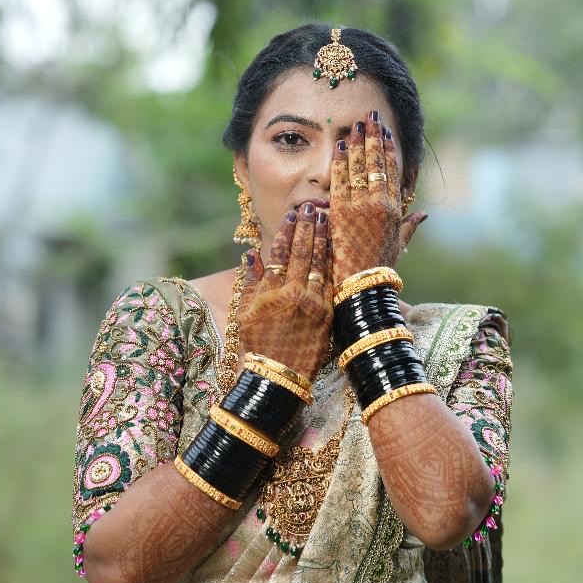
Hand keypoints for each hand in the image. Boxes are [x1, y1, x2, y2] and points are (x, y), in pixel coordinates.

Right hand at [237, 204, 332, 380]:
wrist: (280, 375)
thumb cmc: (259, 344)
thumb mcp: (246, 314)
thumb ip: (251, 282)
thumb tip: (251, 254)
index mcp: (271, 293)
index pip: (280, 254)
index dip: (286, 233)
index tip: (291, 216)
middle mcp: (294, 295)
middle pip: (302, 253)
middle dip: (307, 227)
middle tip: (311, 207)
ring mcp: (314, 304)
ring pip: (320, 264)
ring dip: (323, 239)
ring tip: (326, 219)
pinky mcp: (328, 314)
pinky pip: (332, 281)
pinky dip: (334, 262)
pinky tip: (337, 247)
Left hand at [328, 110, 426, 284]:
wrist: (363, 288)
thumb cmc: (381, 270)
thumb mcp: (399, 245)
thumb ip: (410, 226)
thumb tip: (424, 213)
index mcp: (394, 209)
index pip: (391, 172)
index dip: (388, 149)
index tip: (385, 132)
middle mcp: (380, 204)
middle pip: (376, 163)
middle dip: (373, 137)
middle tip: (369, 117)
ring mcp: (360, 207)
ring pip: (359, 168)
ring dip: (357, 143)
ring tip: (354, 125)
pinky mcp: (341, 213)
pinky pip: (340, 181)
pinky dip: (339, 163)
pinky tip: (338, 147)